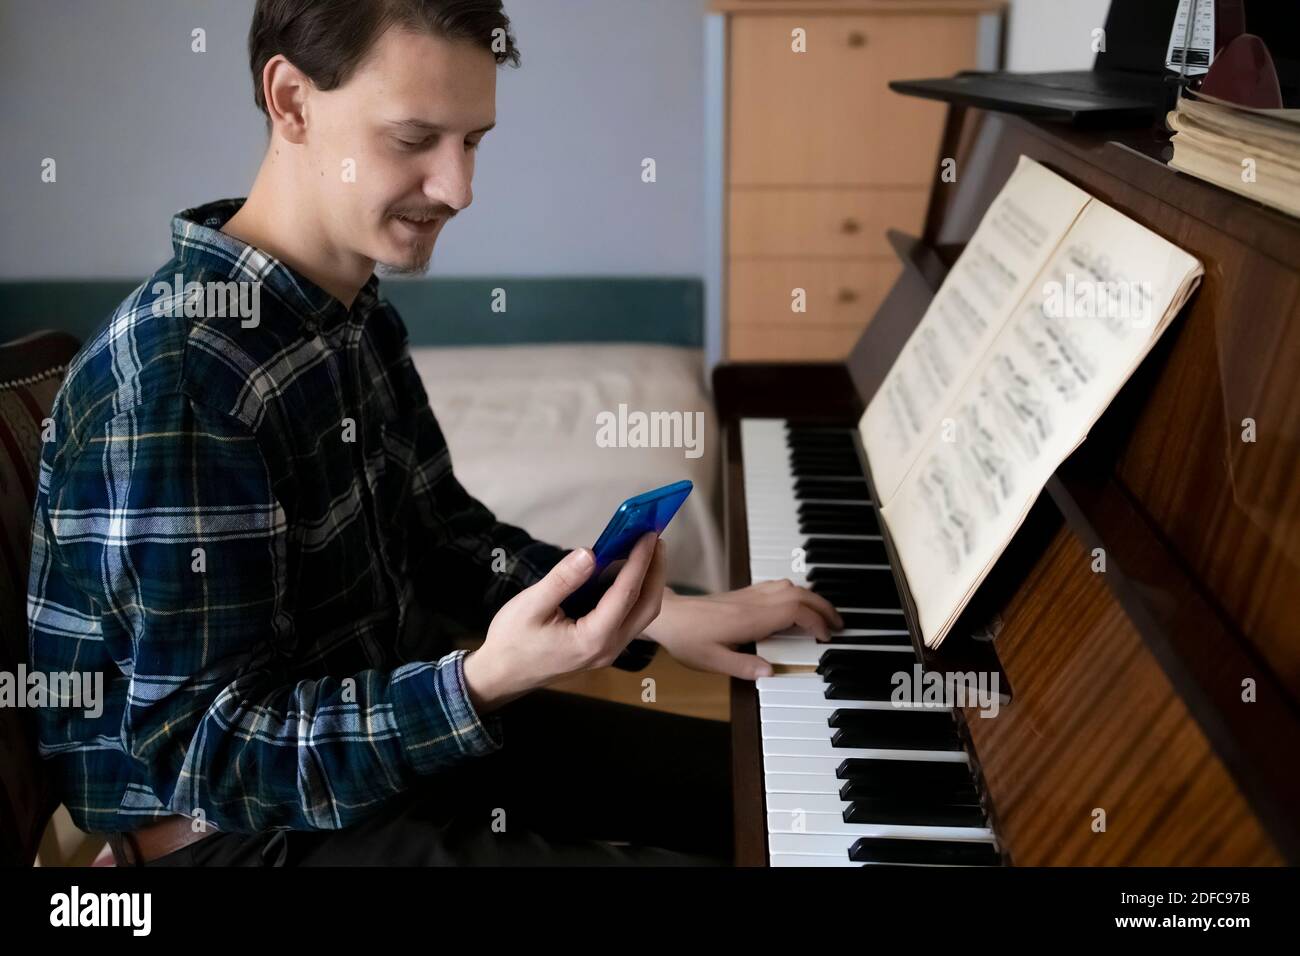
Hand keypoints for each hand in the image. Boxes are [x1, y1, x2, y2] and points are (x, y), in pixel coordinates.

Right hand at [463, 532, 667, 712]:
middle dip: (655, 571)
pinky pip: (630, 619)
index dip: (639, 562)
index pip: (626, 595)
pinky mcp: (604, 647)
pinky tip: (628, 572)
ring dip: (649, 582)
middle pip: (647, 607)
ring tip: (647, 550)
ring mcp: (609, 651)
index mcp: (593, 638)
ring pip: (643, 615)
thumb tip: (590, 553)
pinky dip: (635, 594)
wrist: (503, 675)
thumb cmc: (512, 641)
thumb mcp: (530, 606)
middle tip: (655, 538)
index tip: (648, 535)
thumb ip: (562, 580)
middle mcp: (609, 648)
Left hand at [645, 579, 841, 679]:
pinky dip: (796, 594)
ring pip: (790, 586)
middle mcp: (753, 602)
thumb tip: (770, 673)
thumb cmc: (687, 638)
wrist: (668, 615)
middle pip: (799, 594)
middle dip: (823, 607)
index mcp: (750, 618)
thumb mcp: (712, 661)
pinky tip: (798, 606)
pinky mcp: (744, 593)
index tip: (826, 637)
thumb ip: (742, 667)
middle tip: (838, 625)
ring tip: (824, 616)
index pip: (794, 611)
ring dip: (812, 598)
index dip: (816, 622)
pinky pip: (778, 587)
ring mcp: (749, 595)